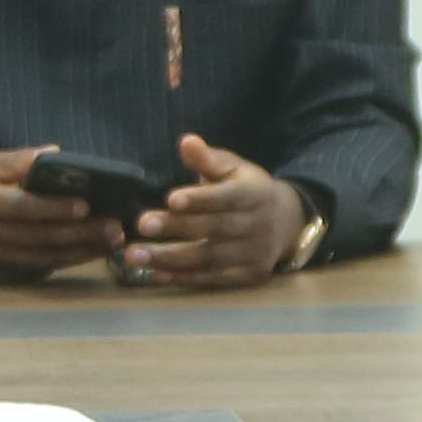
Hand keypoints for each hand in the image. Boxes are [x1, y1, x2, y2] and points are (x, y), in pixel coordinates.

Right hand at [0, 147, 128, 284]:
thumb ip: (19, 161)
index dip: (54, 208)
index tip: (86, 205)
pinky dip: (63, 263)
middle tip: (114, 228)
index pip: (21, 207)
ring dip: (78, 253)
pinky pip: (34, 270)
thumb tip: (56, 155)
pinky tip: (88, 253)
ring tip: (109, 241)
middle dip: (79, 234)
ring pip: (40, 259)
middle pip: (38, 238)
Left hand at [125, 135, 310, 288]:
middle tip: (142, 224)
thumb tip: (187, 142)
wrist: (287, 222)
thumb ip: (208, 159)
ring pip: (210, 259)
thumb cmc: (247, 189)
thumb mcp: (233, 168)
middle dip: (176, 228)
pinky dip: (184, 278)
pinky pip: (213, 279)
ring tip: (135, 255)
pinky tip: (156, 273)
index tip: (171, 199)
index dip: (200, 199)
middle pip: (214, 229)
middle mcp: (257, 225)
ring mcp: (255, 254)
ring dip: (170, 258)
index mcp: (254, 193)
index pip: (226, 197)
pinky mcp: (249, 276)